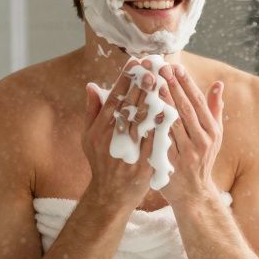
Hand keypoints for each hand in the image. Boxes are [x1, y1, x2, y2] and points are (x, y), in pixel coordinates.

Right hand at [82, 59, 156, 208]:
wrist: (110, 195)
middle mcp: (112, 139)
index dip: (124, 80)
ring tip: (161, 82)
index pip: (113, 100)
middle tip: (151, 67)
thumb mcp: (89, 137)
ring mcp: (128, 153)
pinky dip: (160, 127)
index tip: (134, 63)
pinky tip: (169, 111)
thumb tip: (91, 85)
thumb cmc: (101, 162)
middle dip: (140, 86)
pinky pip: (153, 142)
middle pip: (129, 108)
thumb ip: (93, 111)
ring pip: (142, 123)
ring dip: (152, 101)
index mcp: (100, 130)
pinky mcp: (141, 165)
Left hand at [157, 63, 223, 203]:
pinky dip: (152, 126)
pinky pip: (159, 141)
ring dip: (161, 103)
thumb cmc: (201, 158)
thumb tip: (219, 84)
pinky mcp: (171, 164)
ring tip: (152, 84)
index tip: (176, 67)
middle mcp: (201, 142)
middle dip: (173, 87)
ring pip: (172, 123)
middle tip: (161, 68)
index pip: (198, 102)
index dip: (187, 84)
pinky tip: (142, 112)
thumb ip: (213, 109)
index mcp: (212, 132)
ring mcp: (186, 154)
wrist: (193, 194)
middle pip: (185, 109)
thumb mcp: (214, 136)